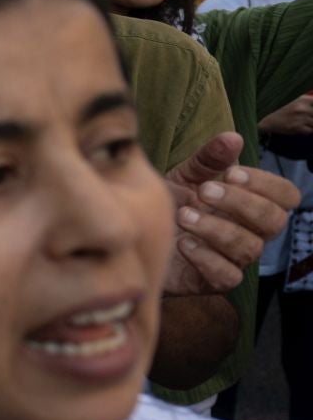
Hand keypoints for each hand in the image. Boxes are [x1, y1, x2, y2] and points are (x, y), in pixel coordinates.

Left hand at [163, 132, 297, 293]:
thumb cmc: (167, 206)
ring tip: (182, 215)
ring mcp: (232, 259)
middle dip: (241, 204)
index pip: (285, 196)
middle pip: (274, 221)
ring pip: (249, 248)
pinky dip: (207, 260)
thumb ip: (208, 160)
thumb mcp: (183, 177)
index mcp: (250, 205)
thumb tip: (233, 137)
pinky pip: (227, 277)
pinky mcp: (210, 282)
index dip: (266, 184)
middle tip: (204, 191)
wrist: (133, 238)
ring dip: (217, 229)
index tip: (230, 173)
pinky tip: (183, 244)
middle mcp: (249, 232)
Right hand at [259, 95, 312, 136]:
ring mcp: (299, 118)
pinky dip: (307, 131)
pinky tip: (300, 127)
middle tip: (306, 119)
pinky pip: (310, 131)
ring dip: (311, 125)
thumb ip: (309, 102)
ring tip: (303, 123)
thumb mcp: (298, 101)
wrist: (268, 121)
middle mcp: (302, 108)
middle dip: (312, 118)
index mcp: (304, 99)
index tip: (310, 113)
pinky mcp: (296, 127)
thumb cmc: (285, 110)